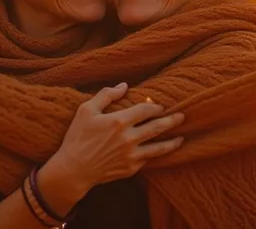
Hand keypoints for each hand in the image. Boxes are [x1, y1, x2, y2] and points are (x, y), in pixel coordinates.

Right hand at [50, 83, 184, 193]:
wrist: (73, 169)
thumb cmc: (77, 137)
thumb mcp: (86, 110)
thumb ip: (106, 95)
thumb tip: (124, 85)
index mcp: (119, 121)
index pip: (146, 110)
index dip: (155, 107)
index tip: (160, 106)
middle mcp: (129, 138)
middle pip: (157, 127)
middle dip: (171, 121)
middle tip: (182, 117)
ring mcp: (132, 155)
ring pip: (159, 148)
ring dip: (172, 142)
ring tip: (181, 138)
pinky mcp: (131, 168)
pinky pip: (148, 159)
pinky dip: (156, 155)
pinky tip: (161, 151)